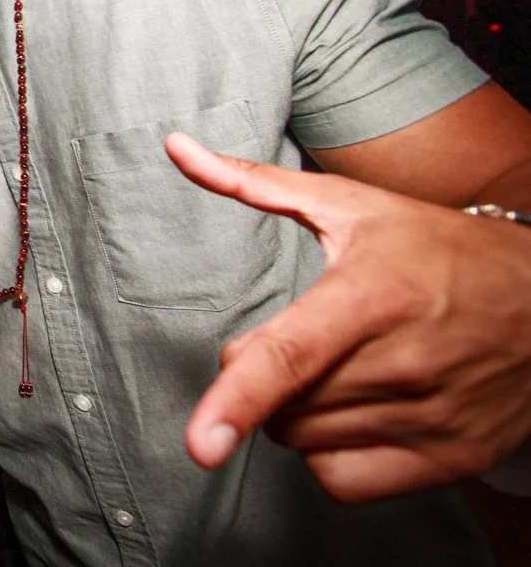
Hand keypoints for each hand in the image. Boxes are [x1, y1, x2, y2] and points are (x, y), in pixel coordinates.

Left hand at [167, 132, 530, 502]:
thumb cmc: (435, 246)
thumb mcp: (349, 204)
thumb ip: (252, 182)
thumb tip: (175, 146)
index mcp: (373, 295)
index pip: (292, 357)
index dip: (238, 401)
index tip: (200, 444)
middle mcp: (406, 362)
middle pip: (282, 403)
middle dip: (265, 378)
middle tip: (307, 339)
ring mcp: (434, 416)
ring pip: (304, 441)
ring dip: (296, 413)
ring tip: (340, 367)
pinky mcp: (452, 458)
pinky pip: (343, 481)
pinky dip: (328, 456)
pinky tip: (352, 412)